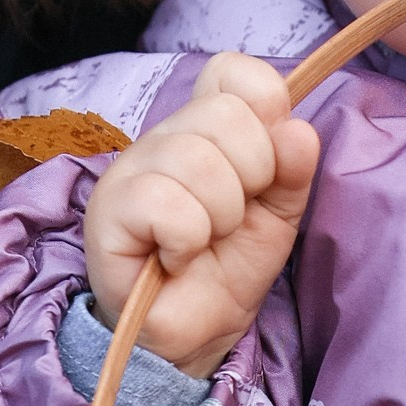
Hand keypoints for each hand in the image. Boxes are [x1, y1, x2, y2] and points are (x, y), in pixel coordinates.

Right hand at [83, 52, 319, 375]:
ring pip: (198, 161)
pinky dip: (187, 240)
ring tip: (205, 242)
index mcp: (202, 126)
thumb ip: (293, 168)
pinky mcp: (108, 212)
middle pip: (226, 115)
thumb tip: (298, 129)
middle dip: (252, 177)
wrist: (194, 334)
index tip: (268, 165)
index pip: (231, 71)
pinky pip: (167, 204)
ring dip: (221, 217)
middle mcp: (162, 137)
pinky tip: (176, 257)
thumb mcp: (278, 213)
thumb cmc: (228, 266)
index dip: (264, 109)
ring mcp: (129, 170)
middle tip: (233, 218)